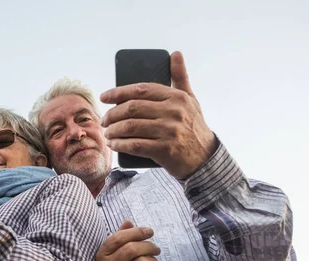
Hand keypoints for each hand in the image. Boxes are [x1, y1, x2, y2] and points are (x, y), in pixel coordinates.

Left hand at [100, 51, 217, 179]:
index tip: (104, 97)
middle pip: (132, 108)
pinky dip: (120, 144)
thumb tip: (176, 53)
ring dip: (113, 130)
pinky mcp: (164, 150)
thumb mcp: (190, 100)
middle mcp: (173, 112)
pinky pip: (134, 145)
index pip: (141, 90)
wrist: (204, 158)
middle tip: (104, 120)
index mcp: (177, 97)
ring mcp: (169, 131)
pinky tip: (113, 144)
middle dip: (112, 114)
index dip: (118, 92)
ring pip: (130, 126)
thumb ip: (180, 77)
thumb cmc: (193, 126)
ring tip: (107, 133)